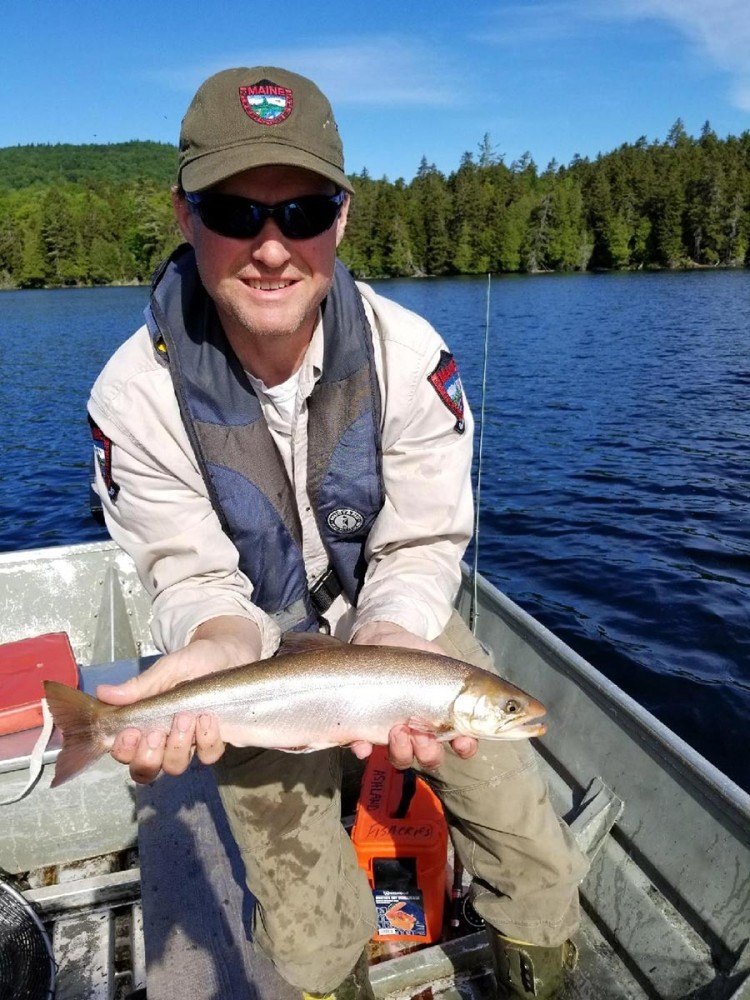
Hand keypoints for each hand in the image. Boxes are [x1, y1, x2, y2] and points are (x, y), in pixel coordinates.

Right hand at [96, 617, 261, 783]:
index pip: (124, 752)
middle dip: (147, 757)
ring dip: (176, 746)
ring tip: (184, 718)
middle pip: (145, 770)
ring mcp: (189, 744)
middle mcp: (163, 740)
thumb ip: (140, 685)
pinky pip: (208, 755)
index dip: (123, 751)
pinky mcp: (214, 741)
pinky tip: (208, 718)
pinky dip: (207, 740)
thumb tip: (103, 692)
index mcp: (144, 723)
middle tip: (154, 733)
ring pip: (174, 766)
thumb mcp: (167, 668)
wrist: (229, 653)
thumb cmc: (195, 660)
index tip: (129, 733)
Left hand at [349, 622, 477, 767]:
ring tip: (397, 729)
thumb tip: (473, 688)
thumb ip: (457, 677)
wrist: (381, 639)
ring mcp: (393, 732)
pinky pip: (363, 748)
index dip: (465, 748)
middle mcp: (421, 731)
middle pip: (431, 757)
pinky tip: (363, 744)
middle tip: (422, 733)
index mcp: (444, 717)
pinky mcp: (365, 728)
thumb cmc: (416, 654)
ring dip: (402, 751)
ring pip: (402, 759)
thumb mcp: (441, 660)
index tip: (461, 743)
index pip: (462, 743)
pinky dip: (363, 749)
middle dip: (429, 752)